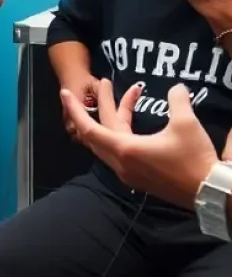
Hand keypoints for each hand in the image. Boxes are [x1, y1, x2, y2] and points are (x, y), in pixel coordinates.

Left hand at [60, 78, 229, 209]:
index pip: (89, 128)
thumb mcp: (186, 124)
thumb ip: (177, 100)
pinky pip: (119, 151)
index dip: (75, 109)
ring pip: (110, 141)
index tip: (64, 93)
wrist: (211, 194)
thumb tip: (176, 87)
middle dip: (101, 104)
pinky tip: (132, 119)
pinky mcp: (138, 177)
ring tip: (129, 96)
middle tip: (104, 83)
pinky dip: (121, 131)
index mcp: (125, 150)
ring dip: (115, 117)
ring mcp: (129, 173)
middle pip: (99, 131)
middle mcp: (121, 163)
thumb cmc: (194, 159)